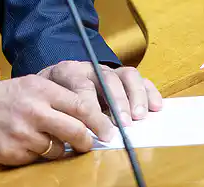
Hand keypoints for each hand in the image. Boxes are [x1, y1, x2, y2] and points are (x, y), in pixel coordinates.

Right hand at [0, 75, 114, 165]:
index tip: (107, 130)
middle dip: (87, 141)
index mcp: (40, 89)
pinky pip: (39, 159)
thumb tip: (89, 115)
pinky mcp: (14, 152)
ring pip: (58, 149)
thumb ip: (57, 98)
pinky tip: (26, 144)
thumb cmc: (3, 98)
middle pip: (76, 130)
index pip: (80, 106)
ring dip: (57, 148)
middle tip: (88, 143)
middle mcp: (34, 110)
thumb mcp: (30, 86)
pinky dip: (37, 155)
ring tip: (44, 139)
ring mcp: (23, 133)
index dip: (98, 121)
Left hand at [39, 61, 162, 126]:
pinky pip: (140, 80)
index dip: (92, 109)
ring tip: (139, 117)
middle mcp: (90, 68)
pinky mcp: (123, 77)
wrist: (52, 85)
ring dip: (135, 96)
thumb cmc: (52, 101)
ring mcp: (108, 71)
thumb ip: (59, 115)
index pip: (82, 86)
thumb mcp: (48, 105)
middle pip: (107, 79)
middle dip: (117, 102)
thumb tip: (72, 136)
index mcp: (67, 72)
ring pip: (127, 75)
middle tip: (123, 125)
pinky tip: (156, 108)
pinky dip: (149, 92)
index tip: (100, 131)